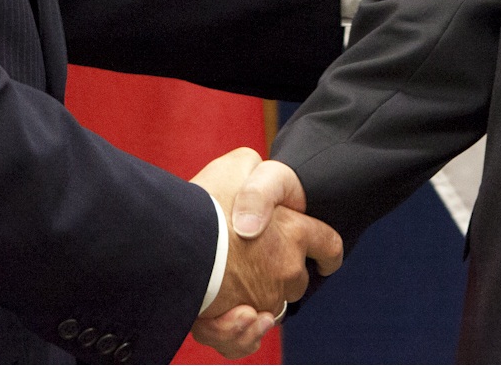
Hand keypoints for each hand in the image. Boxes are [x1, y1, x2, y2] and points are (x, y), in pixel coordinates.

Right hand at [189, 150, 342, 357]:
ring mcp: (264, 298)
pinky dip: (238, 330)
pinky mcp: (238, 324)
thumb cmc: (205, 200)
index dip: (327, 253)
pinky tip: (232, 314)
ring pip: (269, 307)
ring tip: (229, 283)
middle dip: (279, 274)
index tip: (324, 260)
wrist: (172, 240)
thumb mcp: (239, 165)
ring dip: (254, 300)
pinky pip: (246, 335)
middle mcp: (286, 269)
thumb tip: (261, 184)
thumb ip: (259, 172)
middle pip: (296, 280)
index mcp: (293, 232)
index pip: (328, 245)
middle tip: (250, 259)